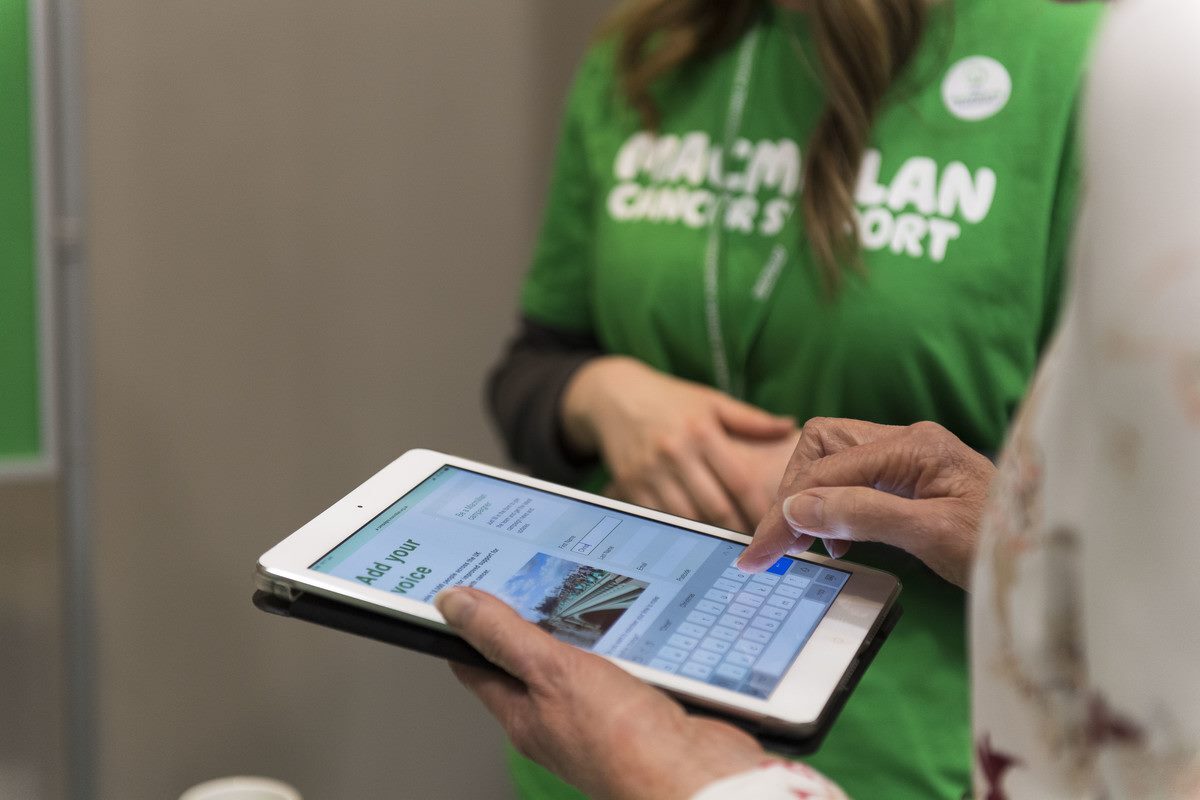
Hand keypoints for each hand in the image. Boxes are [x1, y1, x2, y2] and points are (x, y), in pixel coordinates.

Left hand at [437, 588, 764, 799]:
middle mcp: (562, 714)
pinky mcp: (648, 699)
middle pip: (536, 650)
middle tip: (535, 565)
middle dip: (535, 607)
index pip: (478, 661)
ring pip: (588, 649)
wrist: (702, 777)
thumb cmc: (625, 747)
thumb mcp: (553, 675)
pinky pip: (632, 655)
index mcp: (526, 714)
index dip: (466, 621)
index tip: (464, 584)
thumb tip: (453, 604)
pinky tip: (641, 608)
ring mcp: (607, 707)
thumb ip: (505, 637)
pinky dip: (633, 630)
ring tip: (591, 577)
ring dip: (591, 616)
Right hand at [561, 356, 795, 531]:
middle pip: (715, 506)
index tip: (776, 524)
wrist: (615, 395)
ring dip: (711, 535)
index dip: (759, 508)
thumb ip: (751, 419)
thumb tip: (789, 427)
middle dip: (738, 530)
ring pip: (688, 518)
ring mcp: (650, 471)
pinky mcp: (629, 486)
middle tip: (758, 544)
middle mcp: (675, 452)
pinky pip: (661, 518)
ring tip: (731, 546)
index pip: (739, 480)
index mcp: (701, 431)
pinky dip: (681, 529)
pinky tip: (697, 537)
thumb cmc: (671, 399)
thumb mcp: (711, 401)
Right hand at [738, 418, 995, 588]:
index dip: (785, 513)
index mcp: (915, 446)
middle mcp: (908, 441)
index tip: (756, 555)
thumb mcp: (933, 536)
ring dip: (810, 497)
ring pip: (833, 458)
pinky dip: (833, 505)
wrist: (1054, 561)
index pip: (826, 471)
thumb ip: (864, 515)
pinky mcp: (911, 477)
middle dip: (792, 491)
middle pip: (821, 445)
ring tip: (810, 543)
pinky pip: (852, 478)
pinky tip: (841, 538)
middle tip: (780, 545)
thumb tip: (795, 510)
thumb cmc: (1007, 547)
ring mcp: (910, 457)